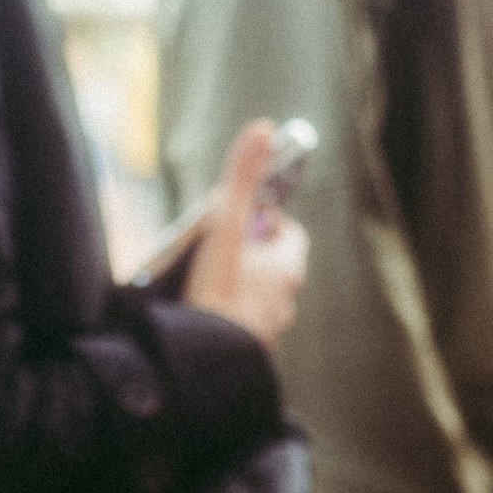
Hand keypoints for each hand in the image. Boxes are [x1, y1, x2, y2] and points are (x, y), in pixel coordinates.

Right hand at [183, 120, 307, 350]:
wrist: (207, 365)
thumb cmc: (219, 292)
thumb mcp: (228, 225)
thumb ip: (242, 177)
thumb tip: (265, 128)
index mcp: (287, 268)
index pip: (290, 235)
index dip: (268, 223)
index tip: (243, 220)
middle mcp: (285, 300)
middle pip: (273, 267)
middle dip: (250, 255)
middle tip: (218, 250)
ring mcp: (267, 330)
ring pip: (257, 299)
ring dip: (238, 288)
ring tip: (206, 284)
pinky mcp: (248, 355)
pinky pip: (241, 327)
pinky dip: (227, 318)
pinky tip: (202, 316)